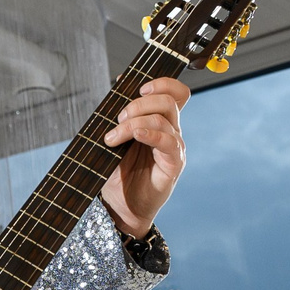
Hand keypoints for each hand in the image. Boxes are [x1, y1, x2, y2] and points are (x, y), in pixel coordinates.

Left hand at [102, 75, 187, 237]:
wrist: (120, 206)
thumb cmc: (118, 173)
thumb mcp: (116, 138)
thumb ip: (121, 114)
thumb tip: (118, 82)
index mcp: (160, 122)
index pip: (176, 93)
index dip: (162, 83)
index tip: (138, 88)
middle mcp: (171, 132)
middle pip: (168, 101)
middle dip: (139, 104)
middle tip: (118, 119)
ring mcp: (174, 148)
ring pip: (164, 119)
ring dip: (135, 122)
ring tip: (114, 137)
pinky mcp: (174, 164)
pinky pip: (168, 142)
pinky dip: (150, 133)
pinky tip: (136, 136)